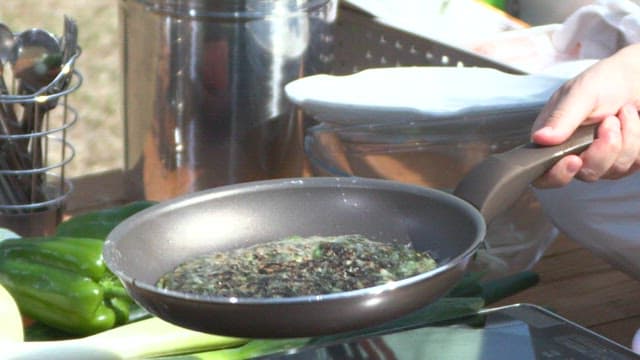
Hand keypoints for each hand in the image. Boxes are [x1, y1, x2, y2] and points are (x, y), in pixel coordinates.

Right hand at [532, 44, 639, 187]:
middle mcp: (574, 153)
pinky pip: (633, 164)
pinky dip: (638, 140)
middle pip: (585, 174)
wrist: (638, 77)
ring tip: (623, 113)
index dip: (557, 174)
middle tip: (610, 121)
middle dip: (603, 150)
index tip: (574, 160)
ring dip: (626, 138)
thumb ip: (561, 117)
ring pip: (613, 170)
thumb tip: (540, 139)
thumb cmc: (606, 80)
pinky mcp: (623, 160)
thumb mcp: (581, 93)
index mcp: (552, 140)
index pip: (545, 174)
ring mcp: (600, 160)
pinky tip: (632, 121)